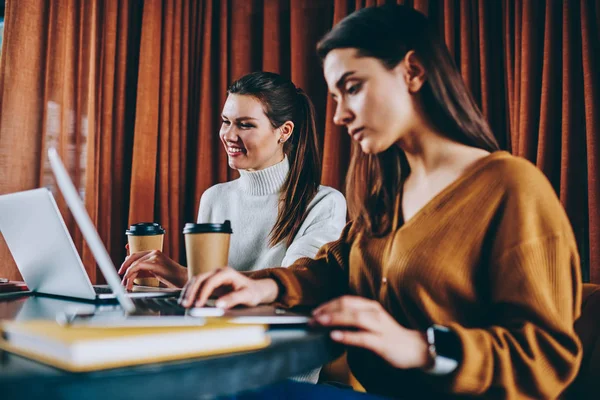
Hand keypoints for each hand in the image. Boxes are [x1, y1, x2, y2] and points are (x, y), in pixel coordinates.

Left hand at [118, 250, 187, 289]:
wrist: (182, 279)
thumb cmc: (171, 277)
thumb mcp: (154, 272)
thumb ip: (144, 270)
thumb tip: (132, 273)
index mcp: (154, 253)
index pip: (136, 254)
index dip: (126, 262)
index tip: (121, 270)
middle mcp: (154, 252)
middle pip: (133, 257)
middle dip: (124, 267)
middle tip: (120, 277)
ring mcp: (155, 256)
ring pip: (134, 263)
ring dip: (128, 275)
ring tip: (126, 284)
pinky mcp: (155, 262)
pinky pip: (138, 266)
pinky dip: (131, 273)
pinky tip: (130, 280)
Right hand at [179, 266, 278, 308]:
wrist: (256, 290)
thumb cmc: (253, 292)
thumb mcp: (246, 296)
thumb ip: (233, 299)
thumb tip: (218, 305)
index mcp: (227, 273)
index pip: (210, 281)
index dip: (202, 293)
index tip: (198, 305)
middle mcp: (218, 273)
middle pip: (200, 279)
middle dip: (191, 292)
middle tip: (185, 305)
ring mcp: (214, 277)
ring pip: (196, 281)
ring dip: (188, 292)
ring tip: (183, 304)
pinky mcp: (211, 283)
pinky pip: (197, 286)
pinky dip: (190, 292)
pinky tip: (186, 300)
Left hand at [311, 296, 430, 368]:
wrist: (415, 348)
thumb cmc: (389, 335)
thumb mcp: (371, 321)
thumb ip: (354, 318)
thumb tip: (332, 319)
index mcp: (370, 306)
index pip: (345, 300)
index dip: (328, 304)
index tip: (314, 311)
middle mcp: (374, 312)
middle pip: (347, 306)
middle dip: (327, 310)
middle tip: (311, 317)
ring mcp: (378, 326)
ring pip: (354, 318)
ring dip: (334, 319)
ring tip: (319, 322)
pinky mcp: (381, 342)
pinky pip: (362, 337)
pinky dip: (346, 336)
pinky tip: (334, 336)